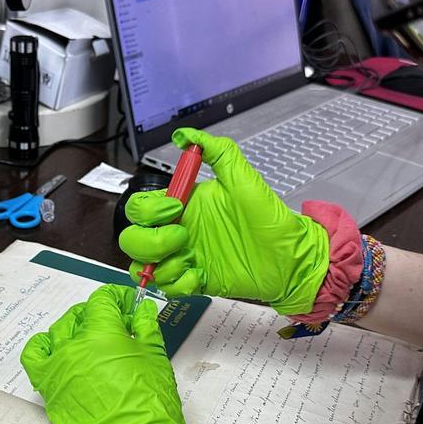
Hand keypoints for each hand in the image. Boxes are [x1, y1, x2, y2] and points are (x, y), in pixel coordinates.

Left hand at [20, 285, 199, 423]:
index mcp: (102, 336)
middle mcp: (73, 348)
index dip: (116, 298)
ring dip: (73, 329)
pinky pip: (35, 359)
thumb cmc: (150, 409)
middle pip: (78, 315)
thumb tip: (141, 311)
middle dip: (96, 314)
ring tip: (89, 340)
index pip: (101, 301)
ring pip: (56, 334)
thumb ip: (145, 330)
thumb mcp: (156, 361)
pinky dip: (43, 349)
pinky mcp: (49, 391)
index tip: (127, 305)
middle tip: (115, 325)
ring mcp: (57, 370)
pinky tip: (58, 352)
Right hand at [118, 127, 330, 314]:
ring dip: (160, 264)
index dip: (149, 210)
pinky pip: (168, 288)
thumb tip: (186, 135)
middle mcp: (178, 231)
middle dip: (149, 240)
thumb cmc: (270, 219)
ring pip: (142, 267)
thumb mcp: (243, 179)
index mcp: (184, 206)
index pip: (140, 208)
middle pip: (132, 239)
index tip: (176, 208)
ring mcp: (184, 258)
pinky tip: (199, 275)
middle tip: (182, 236)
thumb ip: (217, 151)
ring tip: (188, 259)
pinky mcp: (194, 280)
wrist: (290, 257)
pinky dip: (178, 283)